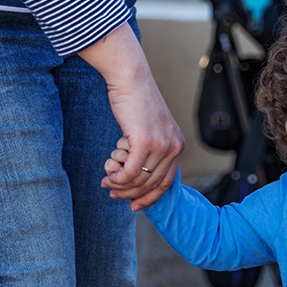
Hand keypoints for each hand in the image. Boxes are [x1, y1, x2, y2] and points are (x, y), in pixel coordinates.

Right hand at [80, 23, 184, 210]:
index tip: (134, 206)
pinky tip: (110, 177)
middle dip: (131, 194)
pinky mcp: (145, 141)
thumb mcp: (150, 129)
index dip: (149, 198)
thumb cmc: (136, 103)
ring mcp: (161, 145)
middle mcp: (174, 148)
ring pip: (141, 179)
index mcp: (178, 147)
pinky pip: (132, 171)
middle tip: (113, 194)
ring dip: (122, 186)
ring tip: (107, 184)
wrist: (130, 79)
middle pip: (153, 184)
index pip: (166, 182)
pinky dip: (120, 178)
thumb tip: (139, 174)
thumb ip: (150, 150)